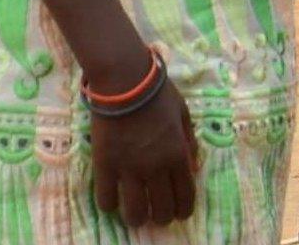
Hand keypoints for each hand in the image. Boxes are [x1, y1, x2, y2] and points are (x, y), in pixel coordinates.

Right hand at [91, 78, 198, 228]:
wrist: (125, 80)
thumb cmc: (157, 93)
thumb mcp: (183, 114)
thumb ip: (189, 142)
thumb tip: (193, 169)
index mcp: (178, 154)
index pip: (185, 196)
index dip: (183, 210)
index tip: (179, 214)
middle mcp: (156, 167)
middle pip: (162, 210)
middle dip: (162, 217)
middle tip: (157, 215)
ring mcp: (129, 168)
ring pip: (135, 212)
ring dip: (137, 218)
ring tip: (136, 216)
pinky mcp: (105, 165)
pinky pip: (106, 199)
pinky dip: (110, 206)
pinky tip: (112, 201)